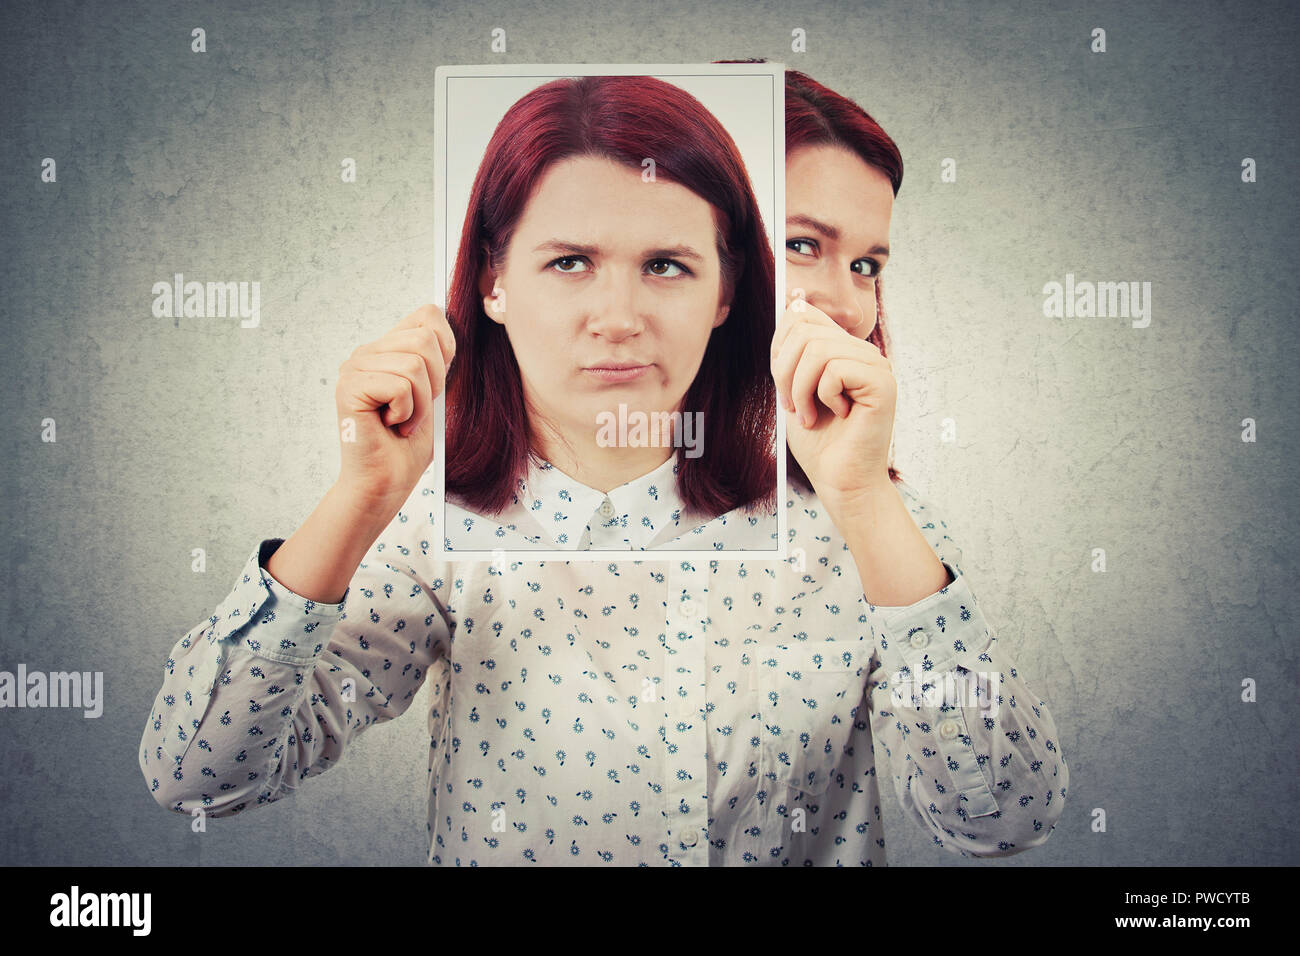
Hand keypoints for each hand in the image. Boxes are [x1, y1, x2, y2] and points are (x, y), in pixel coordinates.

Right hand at [334, 304, 455, 515]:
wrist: (387, 481)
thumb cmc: (409, 444)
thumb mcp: (436, 394)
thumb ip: (441, 360)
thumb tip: (457, 322)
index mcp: (388, 348)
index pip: (427, 315)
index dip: (446, 348)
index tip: (436, 384)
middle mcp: (367, 352)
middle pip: (425, 339)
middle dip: (436, 383)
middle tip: (417, 410)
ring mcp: (354, 367)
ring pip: (414, 364)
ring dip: (422, 403)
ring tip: (404, 421)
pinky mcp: (349, 387)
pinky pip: (400, 386)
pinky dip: (407, 412)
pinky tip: (391, 425)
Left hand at [771, 294, 896, 503]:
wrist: (840, 481)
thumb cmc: (818, 442)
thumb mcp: (794, 387)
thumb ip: (793, 348)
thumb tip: (794, 299)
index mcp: (842, 350)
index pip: (803, 314)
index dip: (780, 345)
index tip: (783, 383)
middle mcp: (862, 352)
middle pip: (804, 328)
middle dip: (784, 371)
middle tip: (792, 405)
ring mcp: (875, 365)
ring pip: (817, 349)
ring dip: (800, 388)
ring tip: (807, 414)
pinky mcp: (882, 382)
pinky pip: (835, 369)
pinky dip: (822, 395)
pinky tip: (835, 415)